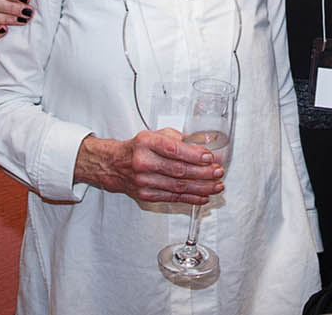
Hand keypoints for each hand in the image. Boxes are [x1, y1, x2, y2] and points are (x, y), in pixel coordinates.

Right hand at [75, 128, 225, 204]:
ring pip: (178, 186)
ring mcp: (144, 181)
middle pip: (178, 170)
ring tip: (217, 186)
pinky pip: (172, 198)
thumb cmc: (137, 148)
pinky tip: (204, 196)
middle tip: (218, 172)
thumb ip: (178, 139)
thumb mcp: (154, 135)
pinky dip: (191, 198)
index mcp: (146, 143)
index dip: (194, 155)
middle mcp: (143, 162)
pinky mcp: (146, 195)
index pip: (173, 149)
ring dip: (201, 187)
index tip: (210, 157)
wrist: (113, 165)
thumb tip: (203, 144)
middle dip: (203, 173)